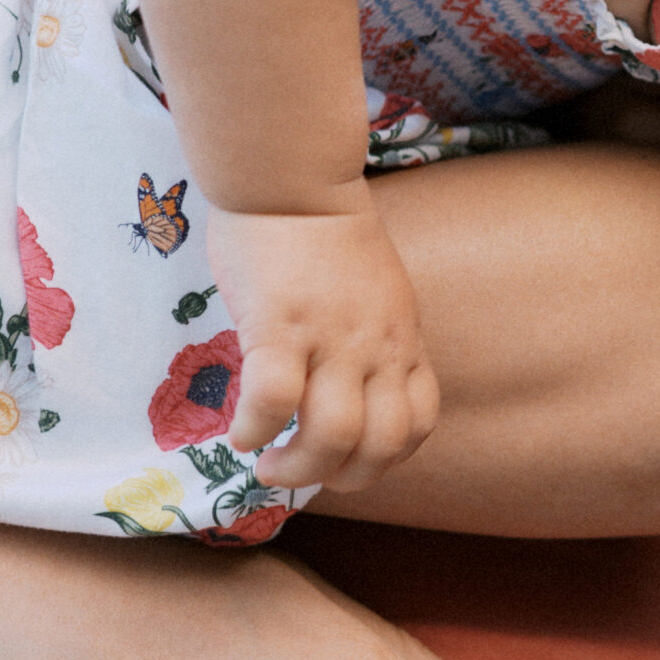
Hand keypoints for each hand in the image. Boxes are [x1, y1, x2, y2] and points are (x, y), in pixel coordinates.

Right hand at [210, 190, 438, 489]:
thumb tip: (347, 392)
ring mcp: (332, 336)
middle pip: (381, 445)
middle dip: (341, 479)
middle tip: (300, 472)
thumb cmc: (325, 236)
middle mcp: (378, 345)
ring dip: (297, 468)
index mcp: (403, 340)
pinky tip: (239, 432)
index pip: (419, 423)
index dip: (384, 460)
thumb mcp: (376, 295)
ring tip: (267, 464)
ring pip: (333, 434)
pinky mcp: (281, 323)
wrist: (293, 179)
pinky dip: (254, 430)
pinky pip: (274, 400)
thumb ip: (372, 343)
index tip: (344, 461)